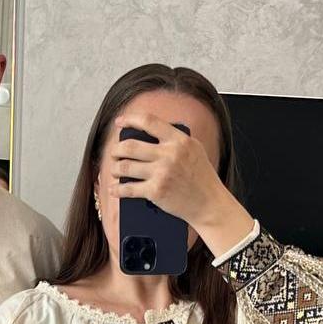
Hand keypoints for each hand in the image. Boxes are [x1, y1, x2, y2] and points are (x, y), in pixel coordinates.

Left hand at [108, 113, 253, 257]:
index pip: (149, 122)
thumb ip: (174, 140)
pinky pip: (128, 189)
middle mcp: (169, 154)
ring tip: (114, 170)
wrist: (208, 203)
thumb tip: (150, 133)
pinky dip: (117, 189)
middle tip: (114, 153)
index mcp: (179, 140)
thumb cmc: (202, 178)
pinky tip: (114, 189)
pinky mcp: (155, 191)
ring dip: (115, 169)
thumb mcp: (193, 150)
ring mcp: (161, 173)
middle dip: (116, 150)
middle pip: (130, 146)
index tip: (119, 122)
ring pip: (126, 167)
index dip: (130, 119)